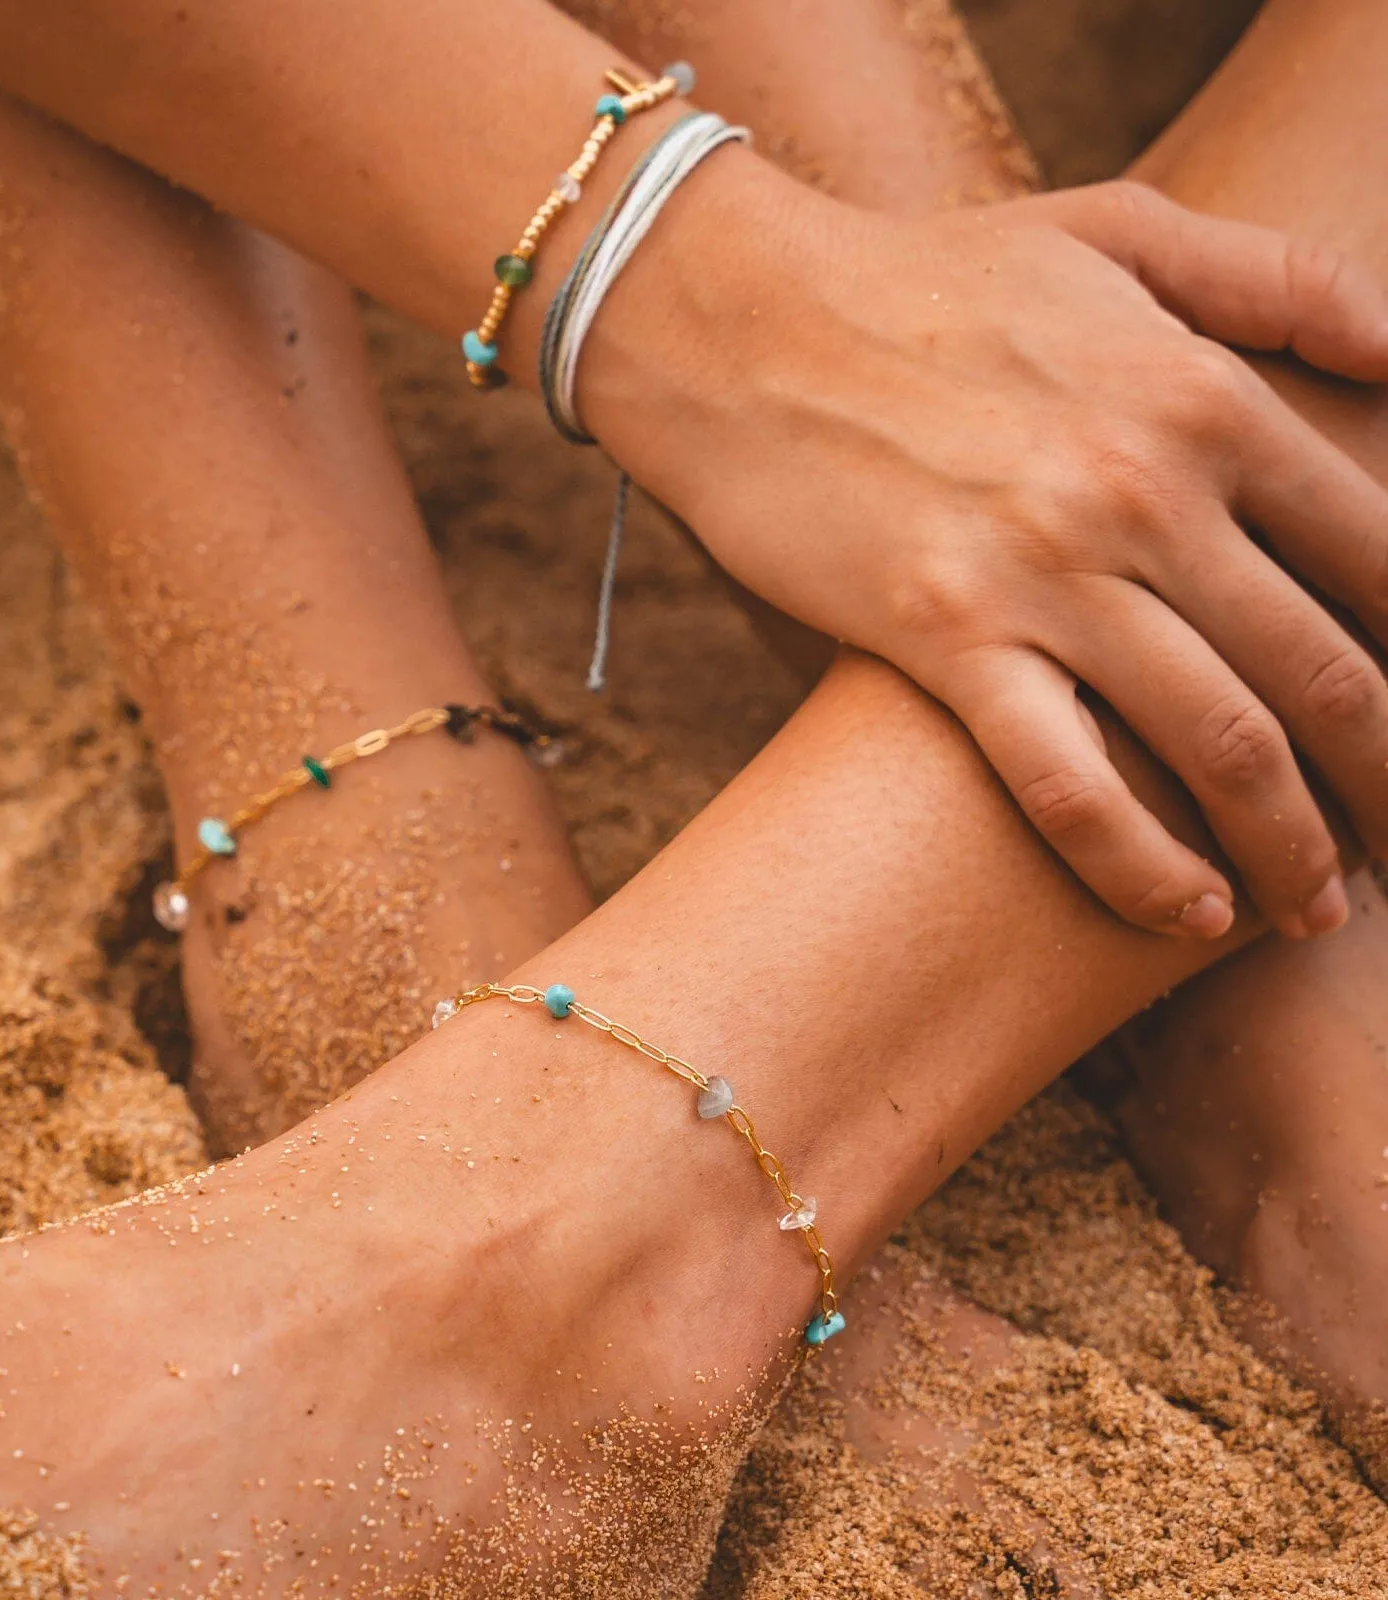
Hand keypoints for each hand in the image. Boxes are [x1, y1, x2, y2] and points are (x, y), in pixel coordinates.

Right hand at [589, 162, 1387, 939]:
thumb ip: (1276, 276)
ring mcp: (1044, 574)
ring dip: (1290, 847)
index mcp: (1201, 397)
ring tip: (1316, 909)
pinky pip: (1068, 783)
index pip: (1375, 552)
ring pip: (1219, 743)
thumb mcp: (1113, 229)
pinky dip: (1142, 865)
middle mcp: (1146, 494)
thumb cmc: (920, 281)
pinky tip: (1190, 915)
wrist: (740, 326)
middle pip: (1321, 670)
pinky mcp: (945, 638)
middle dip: (1384, 780)